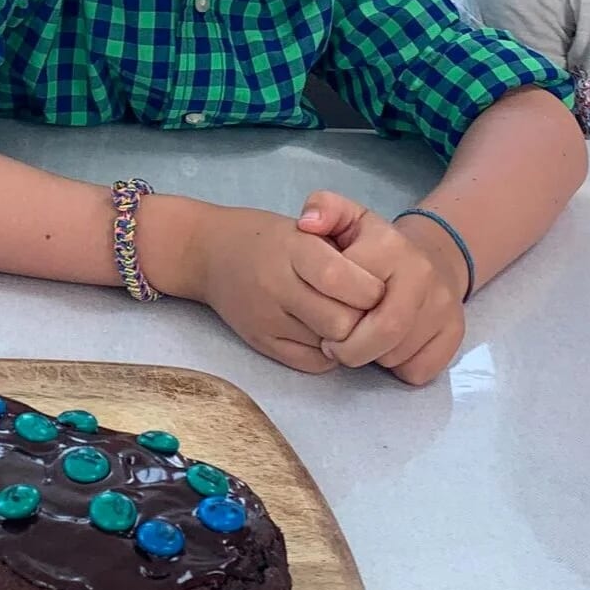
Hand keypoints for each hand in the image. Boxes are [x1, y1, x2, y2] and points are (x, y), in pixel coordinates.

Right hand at [172, 202, 385, 373]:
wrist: (207, 251)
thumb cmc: (266, 236)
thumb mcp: (303, 226)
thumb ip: (340, 250)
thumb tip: (381, 288)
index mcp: (292, 248)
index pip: (341, 278)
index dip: (370, 290)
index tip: (376, 287)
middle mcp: (276, 284)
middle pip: (340, 321)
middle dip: (364, 320)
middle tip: (368, 311)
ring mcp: (266, 318)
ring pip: (328, 346)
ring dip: (348, 339)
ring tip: (348, 321)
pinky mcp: (260, 342)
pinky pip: (311, 363)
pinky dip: (329, 354)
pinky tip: (326, 335)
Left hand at [296, 191, 467, 384]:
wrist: (431, 259)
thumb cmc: (374, 247)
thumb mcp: (347, 218)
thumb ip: (323, 209)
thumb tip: (307, 222)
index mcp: (391, 245)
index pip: (353, 294)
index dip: (328, 311)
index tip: (316, 314)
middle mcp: (423, 273)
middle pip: (385, 331)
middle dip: (350, 349)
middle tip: (333, 346)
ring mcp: (445, 304)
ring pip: (399, 354)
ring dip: (371, 357)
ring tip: (359, 341)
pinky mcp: (456, 333)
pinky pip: (419, 369)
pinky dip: (397, 368)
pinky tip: (387, 347)